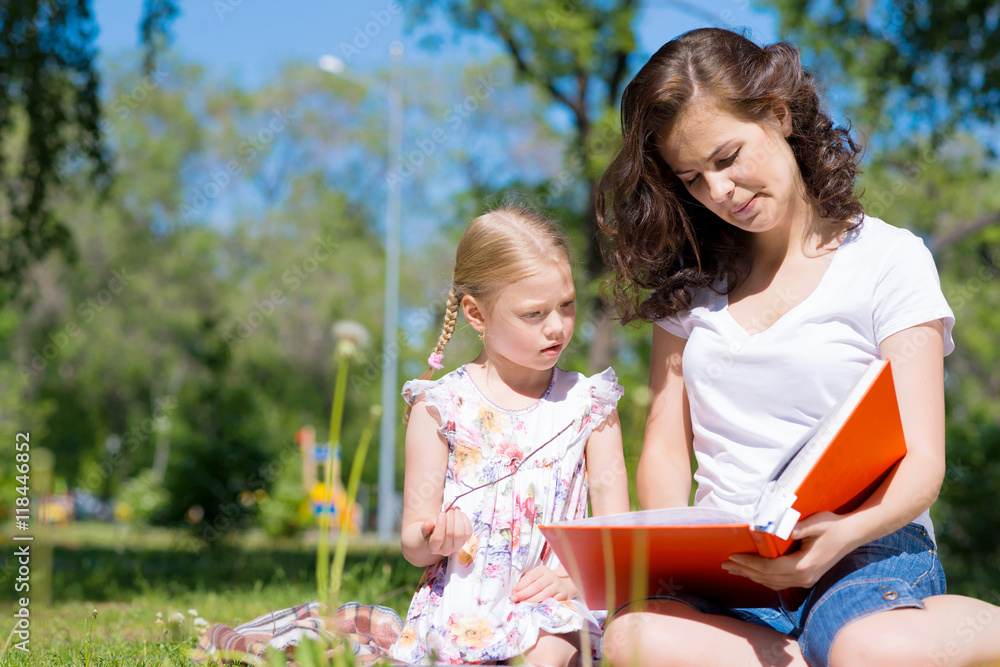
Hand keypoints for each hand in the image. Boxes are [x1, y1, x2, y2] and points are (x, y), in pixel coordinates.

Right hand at [421, 508, 472, 556]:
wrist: (438, 534)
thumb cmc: (431, 529)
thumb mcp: (425, 527)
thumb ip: (426, 525)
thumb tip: (429, 524)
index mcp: (433, 548)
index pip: (438, 538)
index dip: (440, 524)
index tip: (441, 513)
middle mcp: (445, 550)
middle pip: (450, 534)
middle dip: (450, 518)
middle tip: (449, 508)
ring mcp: (456, 547)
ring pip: (460, 533)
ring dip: (458, 518)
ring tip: (455, 509)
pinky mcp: (465, 541)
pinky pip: (468, 532)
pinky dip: (465, 521)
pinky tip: (460, 514)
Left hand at [511, 565, 576, 602]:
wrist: (561, 586)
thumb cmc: (543, 582)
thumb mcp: (535, 578)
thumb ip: (526, 582)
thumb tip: (515, 591)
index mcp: (542, 570)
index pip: (530, 577)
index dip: (521, 585)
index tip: (513, 592)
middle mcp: (551, 576)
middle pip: (536, 586)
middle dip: (524, 594)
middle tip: (515, 599)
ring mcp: (558, 585)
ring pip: (544, 594)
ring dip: (532, 600)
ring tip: (523, 604)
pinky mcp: (563, 594)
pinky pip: (551, 601)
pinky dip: (542, 605)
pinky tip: (535, 607)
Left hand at [721, 512, 858, 589]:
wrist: (852, 535)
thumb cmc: (832, 525)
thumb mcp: (817, 523)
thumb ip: (800, 527)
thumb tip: (784, 528)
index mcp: (803, 566)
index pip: (769, 568)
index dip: (749, 563)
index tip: (733, 555)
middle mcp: (803, 578)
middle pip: (767, 578)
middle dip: (744, 571)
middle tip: (725, 564)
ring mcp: (805, 580)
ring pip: (772, 583)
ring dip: (752, 576)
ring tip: (734, 569)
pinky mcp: (806, 578)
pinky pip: (780, 582)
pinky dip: (764, 578)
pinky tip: (753, 573)